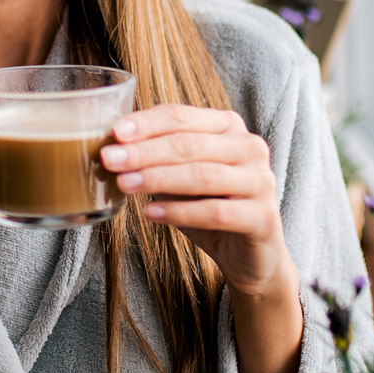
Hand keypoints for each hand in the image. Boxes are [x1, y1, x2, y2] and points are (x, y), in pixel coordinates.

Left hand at [100, 104, 296, 301]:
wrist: (250, 256)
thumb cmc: (209, 209)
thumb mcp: (180, 179)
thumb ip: (157, 160)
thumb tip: (112, 150)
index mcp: (229, 127)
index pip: (182, 116)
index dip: (147, 123)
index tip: (114, 133)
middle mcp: (250, 147)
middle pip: (189, 144)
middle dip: (145, 151)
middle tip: (110, 159)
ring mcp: (261, 181)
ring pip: (202, 175)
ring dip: (158, 179)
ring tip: (124, 184)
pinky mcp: (263, 217)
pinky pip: (216, 212)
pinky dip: (180, 212)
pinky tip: (151, 213)